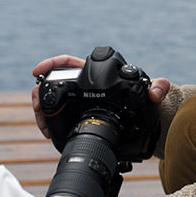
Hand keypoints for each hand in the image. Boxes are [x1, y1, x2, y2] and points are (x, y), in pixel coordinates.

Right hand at [31, 55, 170, 138]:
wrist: (149, 119)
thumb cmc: (149, 99)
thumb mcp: (155, 90)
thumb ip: (158, 87)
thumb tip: (154, 93)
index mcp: (98, 74)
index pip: (70, 63)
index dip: (53, 64)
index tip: (38, 71)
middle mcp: (86, 87)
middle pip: (55, 84)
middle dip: (40, 93)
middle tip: (37, 106)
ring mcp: (80, 103)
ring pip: (54, 103)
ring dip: (43, 111)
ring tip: (42, 124)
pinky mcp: (80, 117)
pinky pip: (60, 119)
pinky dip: (51, 124)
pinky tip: (49, 133)